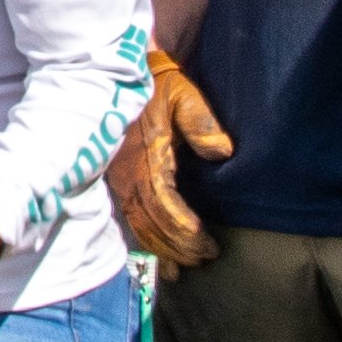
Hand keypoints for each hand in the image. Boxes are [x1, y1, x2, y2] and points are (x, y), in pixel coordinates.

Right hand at [109, 48, 232, 270]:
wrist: (120, 76)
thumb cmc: (158, 86)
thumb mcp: (183, 95)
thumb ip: (201, 122)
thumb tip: (223, 152)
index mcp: (148, 158)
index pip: (166, 206)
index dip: (186, 231)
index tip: (208, 245)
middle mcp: (130, 176)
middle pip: (152, 224)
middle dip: (178, 247)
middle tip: (204, 259)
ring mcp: (121, 181)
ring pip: (140, 226)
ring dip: (163, 249)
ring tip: (187, 265)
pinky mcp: (119, 182)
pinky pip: (131, 219)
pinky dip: (147, 241)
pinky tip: (161, 257)